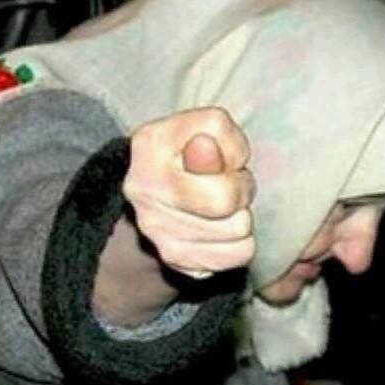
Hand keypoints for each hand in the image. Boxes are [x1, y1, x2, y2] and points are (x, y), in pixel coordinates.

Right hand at [123, 107, 254, 276]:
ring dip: (240, 215)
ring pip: (239, 231)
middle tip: (228, 182)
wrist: (156, 186)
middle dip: (241, 189)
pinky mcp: (175, 258)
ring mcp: (156, 232)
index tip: (221, 154)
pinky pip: (238, 255)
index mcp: (149, 149)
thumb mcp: (203, 127)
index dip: (235, 155)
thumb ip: (213, 132)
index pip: (215, 158)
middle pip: (227, 202)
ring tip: (221, 204)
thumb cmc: (189, 150)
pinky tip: (221, 228)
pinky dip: (239, 242)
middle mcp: (144, 194)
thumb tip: (207, 149)